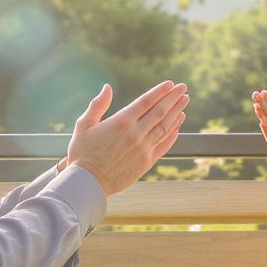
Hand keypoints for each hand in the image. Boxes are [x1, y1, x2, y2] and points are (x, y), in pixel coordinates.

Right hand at [67, 81, 187, 194]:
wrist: (87, 182)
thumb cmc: (82, 153)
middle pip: (160, 111)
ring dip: (176, 113)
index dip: (160, 91)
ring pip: (165, 126)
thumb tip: (107, 87)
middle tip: (183, 88)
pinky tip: (178, 126)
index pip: (146, 101)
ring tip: (184, 102)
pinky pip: (164, 145)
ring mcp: (143, 148)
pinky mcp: (146, 162)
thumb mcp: (84, 125)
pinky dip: (172, 134)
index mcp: (121, 121)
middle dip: (173, 98)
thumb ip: (97, 105)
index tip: (170, 84)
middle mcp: (135, 133)